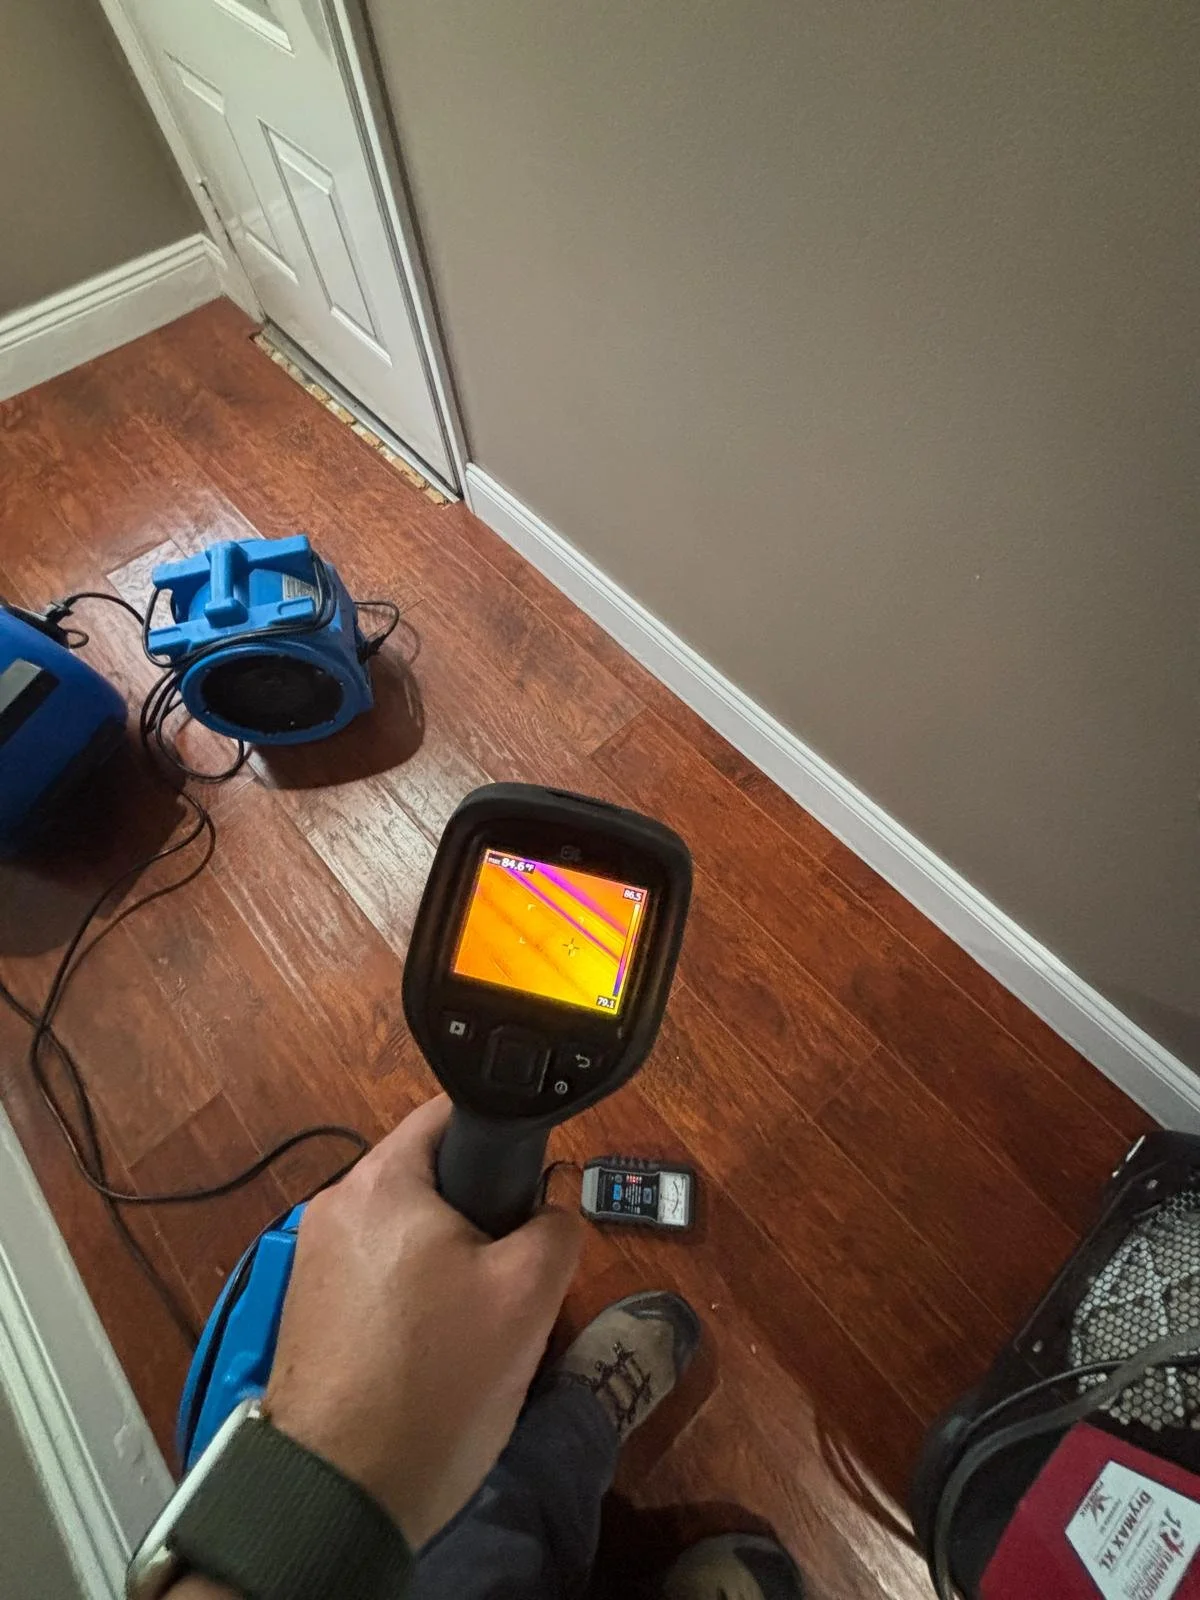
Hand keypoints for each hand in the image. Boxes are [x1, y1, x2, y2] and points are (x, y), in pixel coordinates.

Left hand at [263, 1094, 582, 1548]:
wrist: (342, 1493)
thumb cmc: (435, 1379)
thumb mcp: (528, 1295)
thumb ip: (556, 1226)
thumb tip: (551, 1206)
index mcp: (380, 1181)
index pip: (451, 1115)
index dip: (504, 1139)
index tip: (534, 1184)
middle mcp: (335, 1206)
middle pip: (430, 1179)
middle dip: (480, 1214)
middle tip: (517, 1268)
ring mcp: (314, 1260)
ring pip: (408, 1233)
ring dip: (449, 1261)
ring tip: (482, 1317)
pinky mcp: (310, 1309)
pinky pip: (380, 1275)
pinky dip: (415, 1296)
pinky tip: (440, 1346)